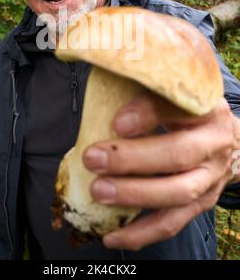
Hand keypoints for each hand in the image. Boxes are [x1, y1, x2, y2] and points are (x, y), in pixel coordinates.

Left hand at [83, 93, 239, 250]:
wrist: (230, 141)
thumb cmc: (188, 111)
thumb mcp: (176, 92)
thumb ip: (149, 89)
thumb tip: (107, 83)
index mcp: (206, 107)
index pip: (178, 108)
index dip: (148, 114)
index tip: (117, 122)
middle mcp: (213, 143)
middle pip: (177, 154)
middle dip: (131, 159)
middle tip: (93, 158)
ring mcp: (209, 177)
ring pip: (177, 192)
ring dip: (134, 195)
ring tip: (98, 191)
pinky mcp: (201, 203)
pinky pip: (172, 223)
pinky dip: (141, 233)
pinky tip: (112, 235)